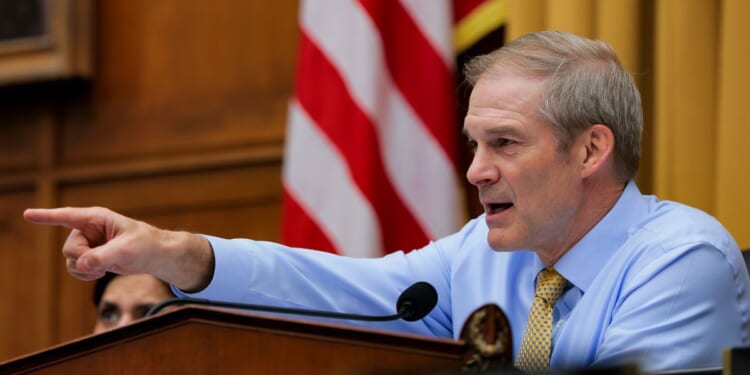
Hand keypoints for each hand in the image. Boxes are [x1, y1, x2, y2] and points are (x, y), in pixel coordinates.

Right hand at [23, 207, 213, 290]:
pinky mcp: (90, 254)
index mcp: (97, 218)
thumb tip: (83, 263)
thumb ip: (103, 256)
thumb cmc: (146, 245)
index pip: (67, 216)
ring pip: (69, 260)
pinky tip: (102, 272)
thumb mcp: (127, 250)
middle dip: (83, 259)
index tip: (27, 214)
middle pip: (69, 248)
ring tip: (105, 269)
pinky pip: (75, 268)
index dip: (46, 216)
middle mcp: (88, 228)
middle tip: (105, 261)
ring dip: (84, 270)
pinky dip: (85, 274)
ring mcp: (88, 242)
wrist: (156, 255)